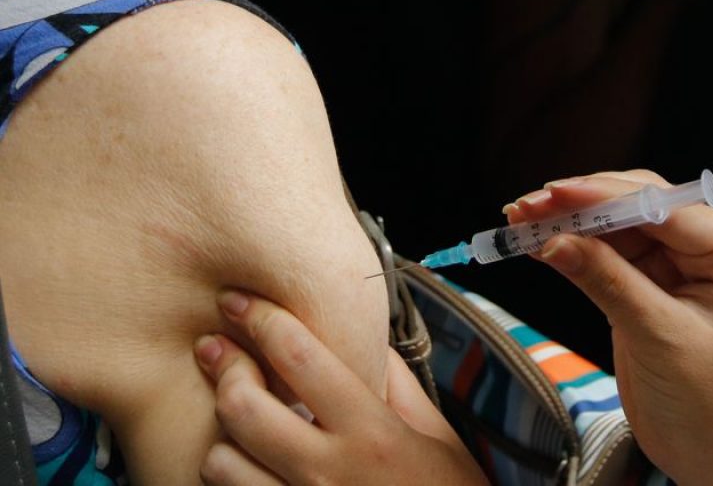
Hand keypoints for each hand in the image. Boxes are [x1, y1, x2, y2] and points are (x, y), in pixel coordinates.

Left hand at [193, 291, 486, 485]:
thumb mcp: (439, 438)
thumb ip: (398, 386)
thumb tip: (366, 339)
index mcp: (373, 434)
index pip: (300, 359)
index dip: (260, 319)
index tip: (239, 300)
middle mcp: (329, 472)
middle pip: (242, 406)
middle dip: (223, 368)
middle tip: (218, 351)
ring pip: (219, 463)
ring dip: (222, 437)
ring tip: (236, 424)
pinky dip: (230, 478)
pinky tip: (246, 464)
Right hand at [506, 170, 712, 484]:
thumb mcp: (660, 338)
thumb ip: (607, 281)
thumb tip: (555, 240)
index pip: (666, 207)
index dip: (607, 196)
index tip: (557, 193)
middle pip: (639, 205)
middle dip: (582, 204)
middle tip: (529, 206)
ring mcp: (681, 263)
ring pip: (618, 224)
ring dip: (570, 221)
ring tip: (521, 219)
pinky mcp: (652, 282)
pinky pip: (608, 252)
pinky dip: (573, 246)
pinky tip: (538, 240)